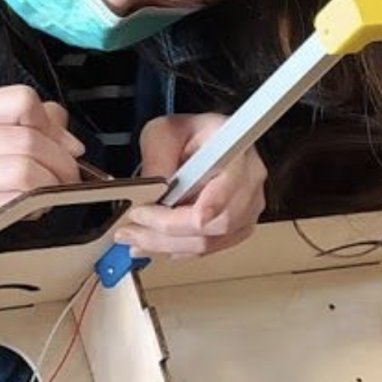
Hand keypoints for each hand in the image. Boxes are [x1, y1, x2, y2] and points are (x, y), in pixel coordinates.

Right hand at [0, 86, 83, 259]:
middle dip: (61, 163)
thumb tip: (68, 139)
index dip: (51, 125)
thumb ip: (27, 127)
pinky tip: (26, 214)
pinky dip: (33, 209)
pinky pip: (15, 203)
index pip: (21, 100)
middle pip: (29, 138)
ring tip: (41, 198)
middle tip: (64, 181)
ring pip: (25, 170)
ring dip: (48, 188)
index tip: (62, 146)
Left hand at [115, 114, 267, 259]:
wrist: (206, 140)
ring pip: (208, 243)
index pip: (219, 198)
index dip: (187, 214)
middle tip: (132, 230)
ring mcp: (247, 209)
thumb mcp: (165, 132)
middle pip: (213, 227)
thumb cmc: (192, 133)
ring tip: (136, 239)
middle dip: (166, 235)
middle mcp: (249, 185)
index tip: (155, 215)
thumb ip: (157, 160)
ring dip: (166, 246)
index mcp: (237, 156)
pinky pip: (207, 248)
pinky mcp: (237, 227)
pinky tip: (154, 243)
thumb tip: (148, 196)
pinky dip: (177, 249)